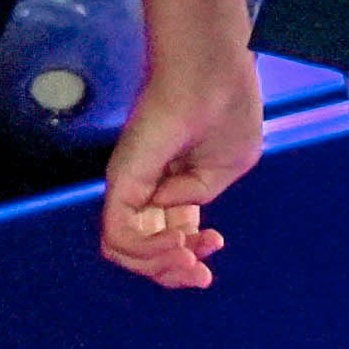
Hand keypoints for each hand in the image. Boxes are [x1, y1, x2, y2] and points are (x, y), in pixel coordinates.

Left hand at [97, 55, 260, 288]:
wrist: (213, 75)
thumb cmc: (226, 107)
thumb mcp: (229, 165)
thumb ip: (197, 194)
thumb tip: (167, 210)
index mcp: (175, 185)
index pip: (168, 234)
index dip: (190, 254)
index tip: (216, 246)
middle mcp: (145, 188)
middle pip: (144, 250)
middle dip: (175, 272)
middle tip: (202, 273)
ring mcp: (130, 184)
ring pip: (126, 251)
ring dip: (162, 267)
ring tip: (190, 257)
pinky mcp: (122, 179)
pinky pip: (119, 235)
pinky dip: (147, 252)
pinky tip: (178, 243)